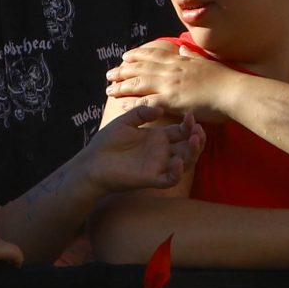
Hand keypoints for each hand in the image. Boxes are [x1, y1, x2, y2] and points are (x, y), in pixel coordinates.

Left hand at [78, 103, 201, 193]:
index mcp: (157, 138)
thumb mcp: (125, 122)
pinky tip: (177, 161)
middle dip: (197, 139)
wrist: (91, 162)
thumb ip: (141, 112)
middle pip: (188, 147)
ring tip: (194, 140)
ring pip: (185, 163)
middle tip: (197, 130)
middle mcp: (161, 152)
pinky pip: (170, 178)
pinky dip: (177, 172)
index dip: (188, 125)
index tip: (190, 116)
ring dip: (193, 153)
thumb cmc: (106, 142)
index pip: (180, 132)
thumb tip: (160, 109)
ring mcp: (158, 166)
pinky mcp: (151, 179)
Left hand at [106, 40, 238, 122]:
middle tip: (108, 73)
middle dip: (123, 71)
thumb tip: (182, 48)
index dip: (137, 56)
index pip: (153, 56)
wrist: (234, 92)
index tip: (125, 56)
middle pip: (141, 69)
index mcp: (179, 61)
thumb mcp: (205, 62)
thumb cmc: (225, 79)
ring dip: (122, 86)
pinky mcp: (172, 101)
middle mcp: (171, 71)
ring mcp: (170, 85)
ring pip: (139, 84)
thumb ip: (191, 56)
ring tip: (108, 89)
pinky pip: (147, 103)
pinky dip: (133, 104)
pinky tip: (121, 105)